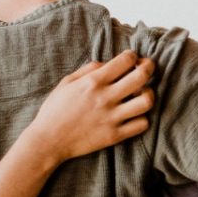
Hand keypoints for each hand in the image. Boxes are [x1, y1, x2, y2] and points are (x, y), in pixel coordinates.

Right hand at [22, 50, 156, 164]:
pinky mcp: (115, 136)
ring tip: (143, 94)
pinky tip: (135, 115)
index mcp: (93, 82)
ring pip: (146, 101)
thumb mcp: (66, 83)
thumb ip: (88, 70)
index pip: (124, 61)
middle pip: (141, 77)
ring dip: (149, 94)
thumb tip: (108, 63)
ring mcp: (112, 117)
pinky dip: (143, 118)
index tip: (132, 58)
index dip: (133, 56)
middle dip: (149, 67)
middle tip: (148, 67)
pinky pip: (142, 124)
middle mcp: (105, 98)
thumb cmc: (55, 110)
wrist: (49, 141)